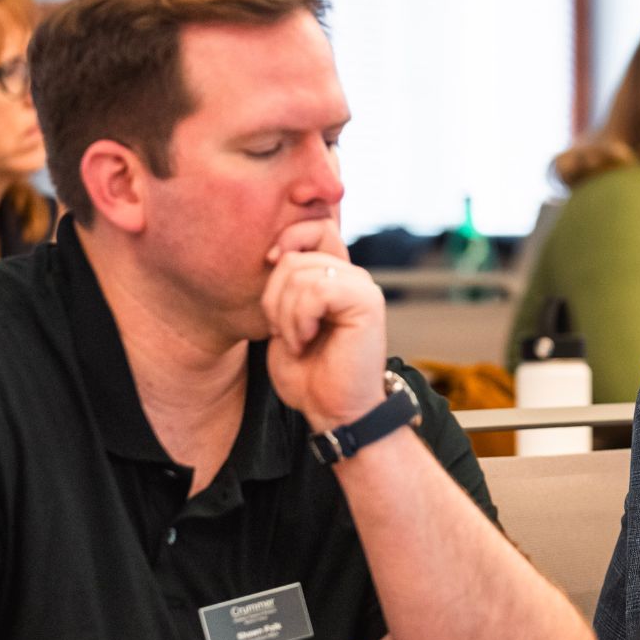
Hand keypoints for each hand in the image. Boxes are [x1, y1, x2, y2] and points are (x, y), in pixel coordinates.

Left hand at [262, 218, 388, 429]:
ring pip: (300, 273)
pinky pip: (317, 291)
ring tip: (298, 341)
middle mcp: (352, 276)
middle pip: (296, 255)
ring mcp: (362, 287)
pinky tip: (306, 341)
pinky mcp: (367, 303)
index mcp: (335, 276)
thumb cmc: (308, 374)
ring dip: (285, 315)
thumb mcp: (285, 321)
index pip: (314, 228)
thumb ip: (286, 284)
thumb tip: (276, 252)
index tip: (272, 270)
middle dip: (274, 297)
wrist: (333, 411)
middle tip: (285, 331)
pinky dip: (299, 319)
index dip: (287, 240)